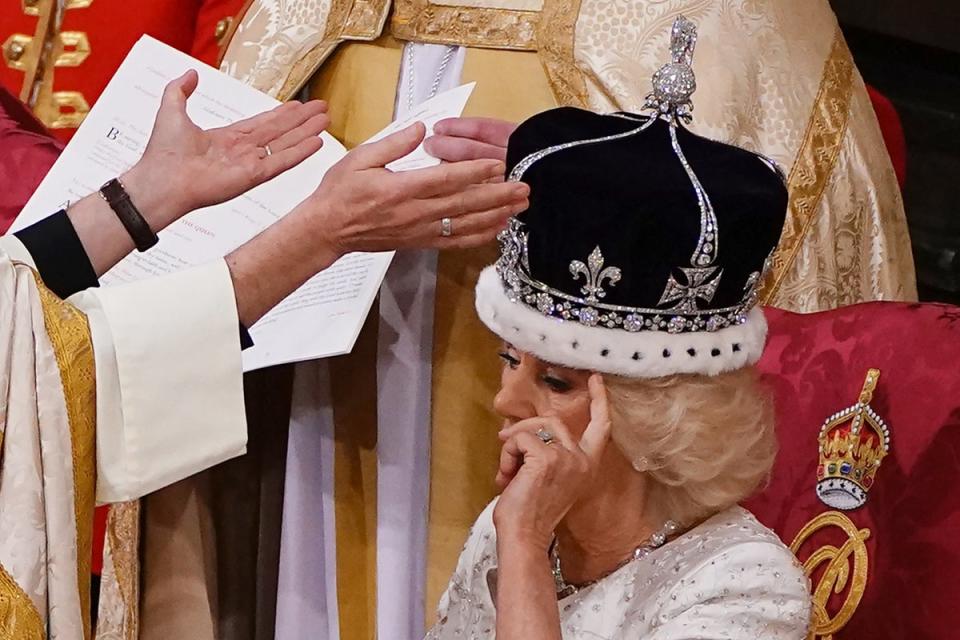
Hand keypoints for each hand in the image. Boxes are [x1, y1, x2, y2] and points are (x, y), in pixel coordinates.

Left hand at [125, 70, 329, 228]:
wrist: (162, 180)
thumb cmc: (163, 153)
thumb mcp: (172, 110)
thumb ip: (180, 90)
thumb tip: (189, 73)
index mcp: (226, 139)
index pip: (261, 123)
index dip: (281, 113)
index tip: (298, 105)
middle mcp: (242, 152)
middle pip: (280, 132)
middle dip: (301, 120)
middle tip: (321, 109)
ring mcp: (250, 164)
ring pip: (286, 144)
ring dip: (306, 132)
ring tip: (325, 121)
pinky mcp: (254, 176)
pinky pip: (282, 162)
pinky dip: (300, 152)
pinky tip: (316, 142)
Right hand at [304, 121, 529, 254]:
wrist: (327, 230)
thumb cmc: (340, 192)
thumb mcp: (360, 158)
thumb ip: (394, 144)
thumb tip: (422, 129)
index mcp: (401, 189)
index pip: (445, 180)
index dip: (474, 173)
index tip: (499, 165)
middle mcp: (415, 213)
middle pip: (464, 204)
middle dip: (497, 196)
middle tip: (524, 188)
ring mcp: (419, 231)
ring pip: (465, 224)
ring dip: (496, 215)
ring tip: (519, 206)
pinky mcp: (420, 242)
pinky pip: (455, 241)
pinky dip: (479, 236)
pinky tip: (497, 228)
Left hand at [492, 375, 611, 551]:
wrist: (524, 536)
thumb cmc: (530, 514)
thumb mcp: (547, 478)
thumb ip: (548, 454)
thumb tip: (521, 434)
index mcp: (587, 466)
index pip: (601, 427)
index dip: (600, 400)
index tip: (596, 379)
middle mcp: (582, 460)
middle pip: (552, 421)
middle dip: (524, 429)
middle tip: (505, 444)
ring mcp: (566, 457)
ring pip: (532, 429)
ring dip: (512, 446)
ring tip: (507, 472)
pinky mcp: (546, 457)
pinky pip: (518, 439)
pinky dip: (506, 455)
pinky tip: (506, 477)